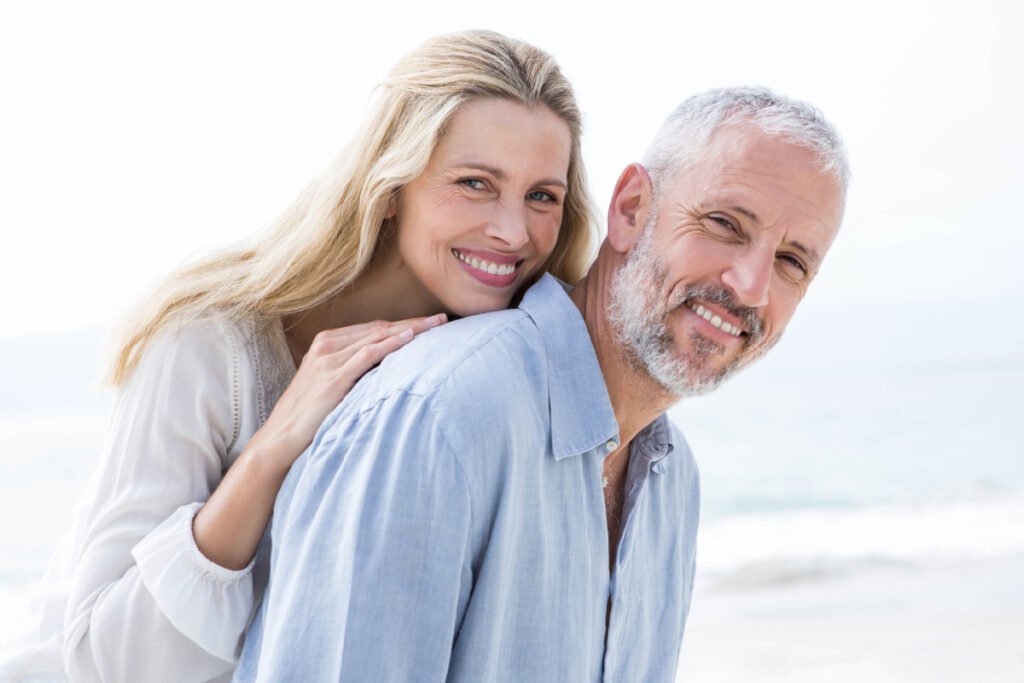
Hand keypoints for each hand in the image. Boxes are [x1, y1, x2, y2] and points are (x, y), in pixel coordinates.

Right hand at [253, 314, 446, 470]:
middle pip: (380, 328)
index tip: (430, 323)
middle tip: (442, 319)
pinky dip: (390, 345)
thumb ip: (352, 370)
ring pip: (377, 337)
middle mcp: (327, 345)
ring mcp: (328, 360)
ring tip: (436, 326)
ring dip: (410, 329)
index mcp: (326, 342)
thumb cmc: (309, 415)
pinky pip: (367, 355)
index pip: (374, 328)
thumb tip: (386, 369)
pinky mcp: (332, 377)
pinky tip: (410, 338)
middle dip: (414, 323)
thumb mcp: (330, 384)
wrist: (281, 438)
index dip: (404, 323)